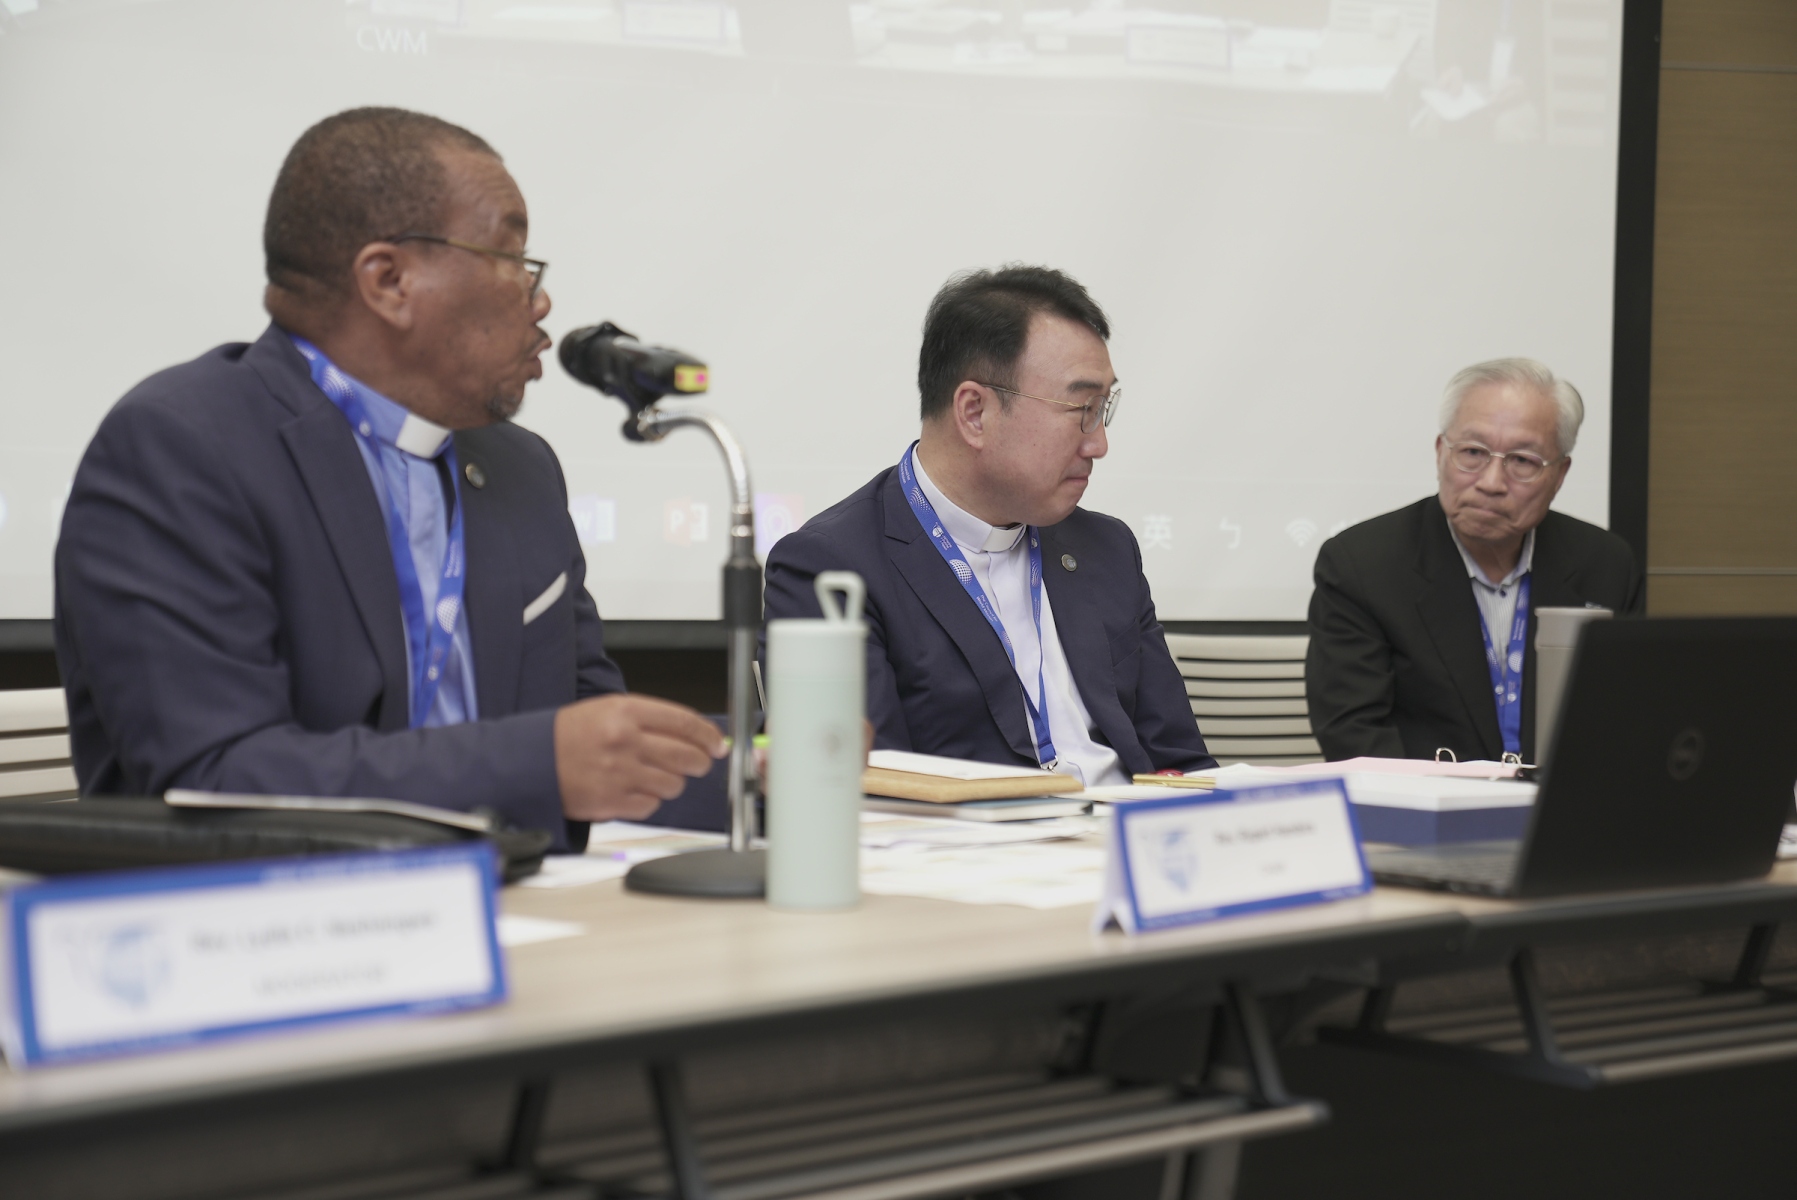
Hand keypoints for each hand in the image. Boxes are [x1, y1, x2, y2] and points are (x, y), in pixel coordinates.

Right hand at [554, 694, 725, 821]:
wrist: (530, 762)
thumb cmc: (569, 735)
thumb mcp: (609, 710)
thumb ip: (651, 720)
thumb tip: (694, 735)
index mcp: (626, 712)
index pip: (684, 723)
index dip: (708, 736)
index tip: (718, 744)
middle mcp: (625, 742)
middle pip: (687, 756)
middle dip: (699, 761)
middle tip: (697, 762)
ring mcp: (620, 774)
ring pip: (674, 784)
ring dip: (671, 782)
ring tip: (652, 774)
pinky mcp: (613, 802)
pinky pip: (652, 805)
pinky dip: (649, 799)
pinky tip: (634, 789)